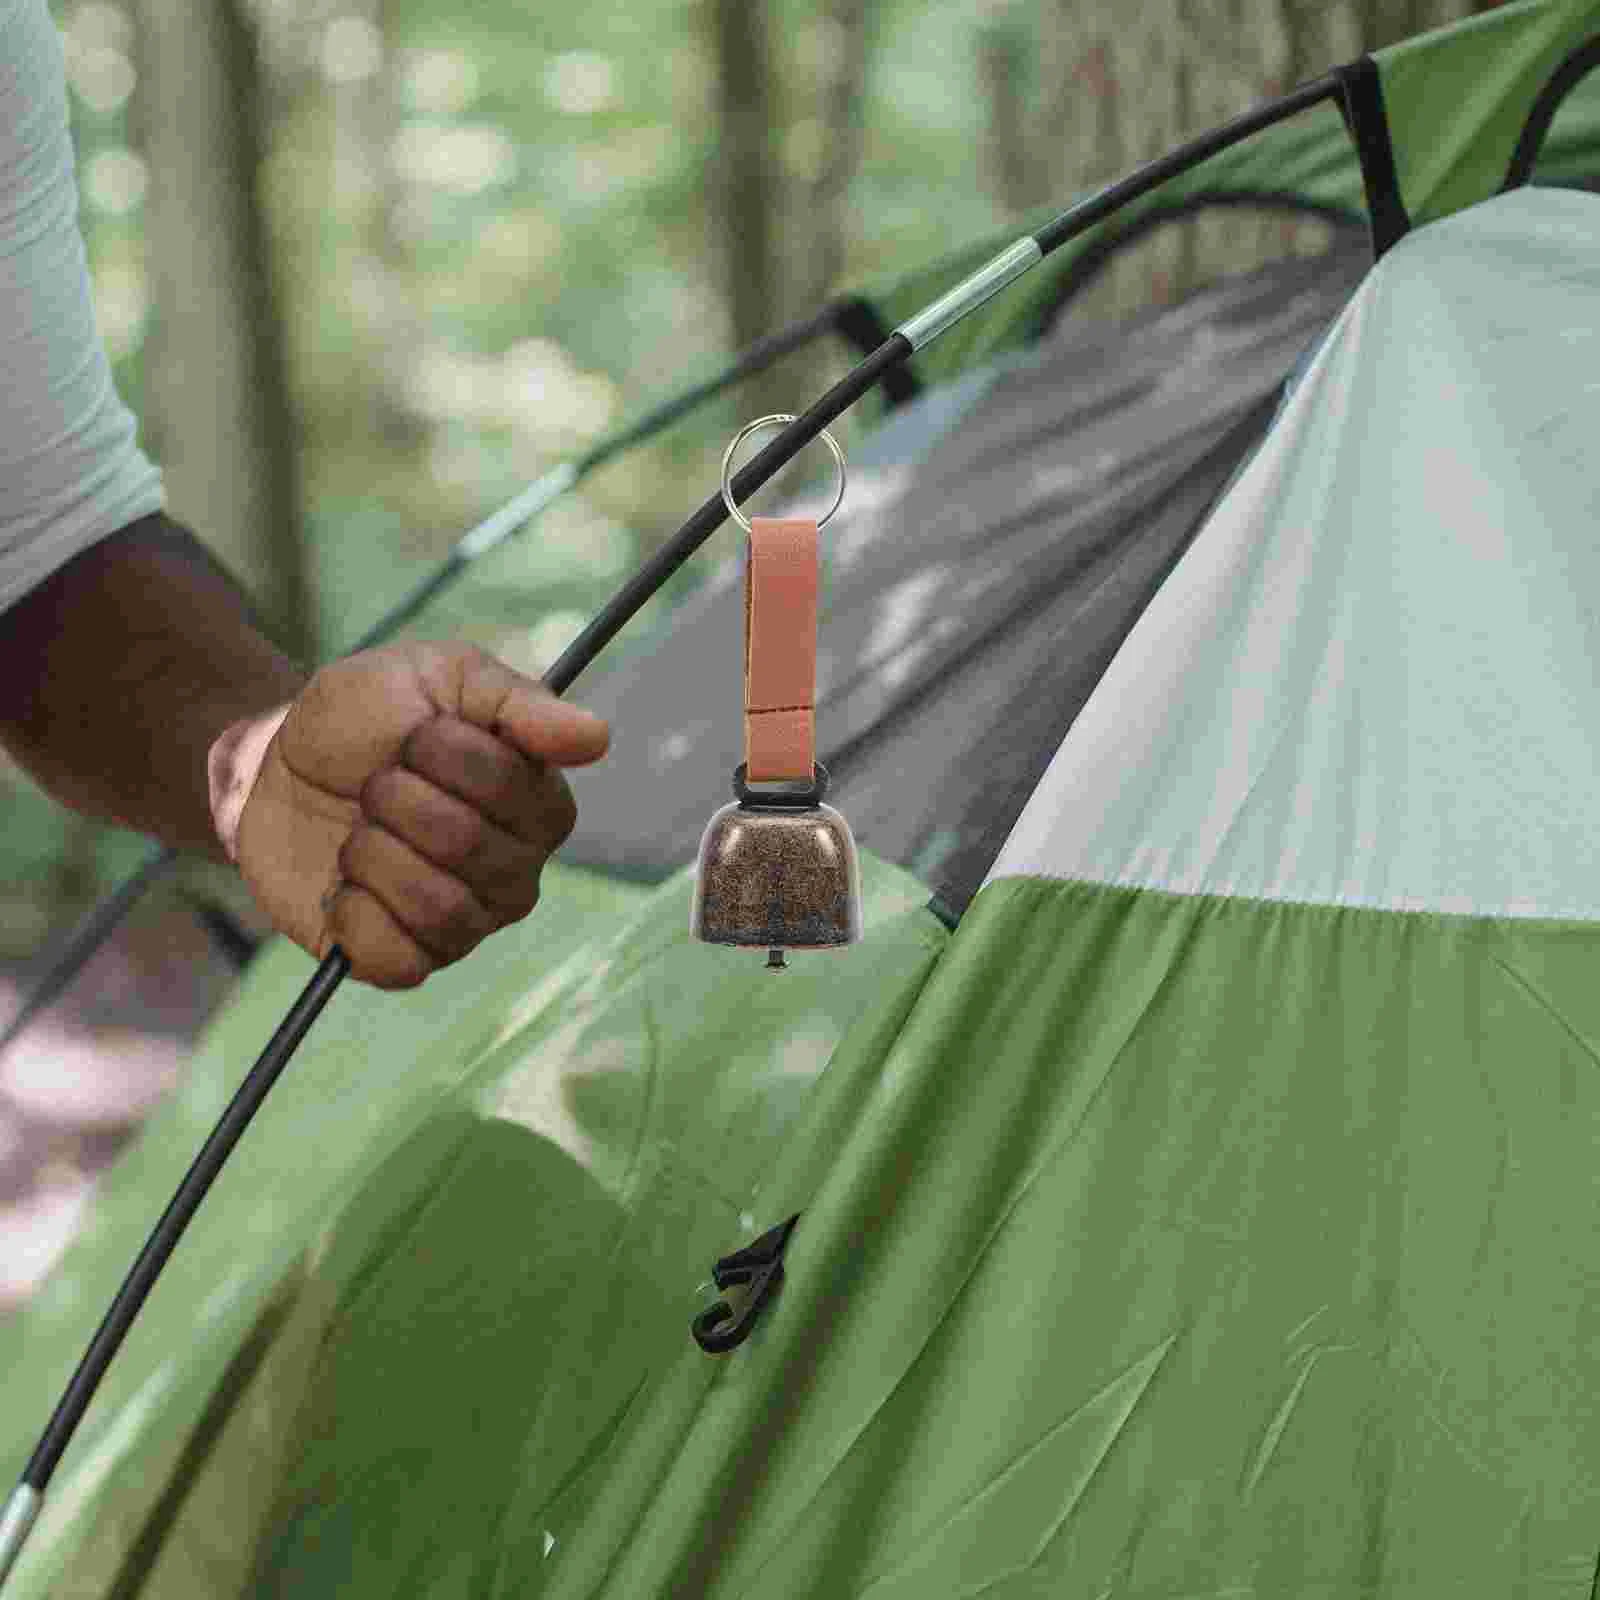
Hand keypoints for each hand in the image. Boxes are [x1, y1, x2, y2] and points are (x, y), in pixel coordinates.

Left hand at [230, 642, 608, 988]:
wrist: (276, 768)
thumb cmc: (370, 717)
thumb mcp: (437, 676)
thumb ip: (518, 703)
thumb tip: (598, 737)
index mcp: (539, 802)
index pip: (507, 784)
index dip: (440, 752)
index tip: (413, 734)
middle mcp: (518, 870)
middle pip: (466, 846)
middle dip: (395, 800)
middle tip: (375, 784)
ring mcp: (468, 922)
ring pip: (438, 907)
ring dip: (372, 856)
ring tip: (359, 833)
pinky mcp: (408, 960)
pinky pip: (398, 960)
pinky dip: (354, 916)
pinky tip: (344, 886)